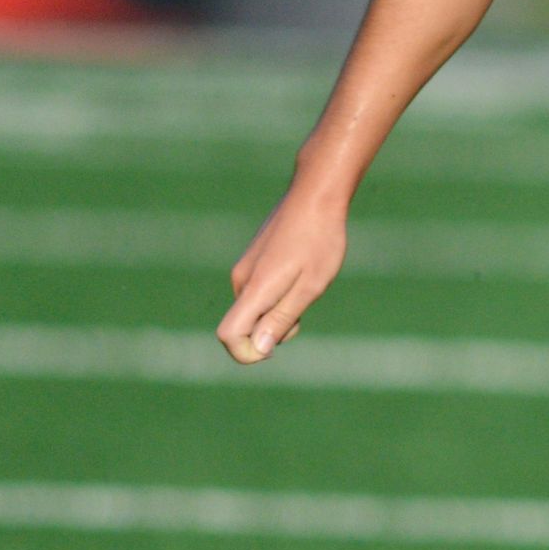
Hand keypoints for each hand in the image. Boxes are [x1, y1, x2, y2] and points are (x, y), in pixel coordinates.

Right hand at [217, 187, 350, 361]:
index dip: (246, 353)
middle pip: (244, 326)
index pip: (229, 334)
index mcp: (254, 288)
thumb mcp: (310, 286)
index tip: (276, 349)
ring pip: (255, 310)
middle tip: (304, 305)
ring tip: (308, 284)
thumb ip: (282, 318)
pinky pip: (260, 294)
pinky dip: (279, 297)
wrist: (316, 196)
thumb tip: (257, 349)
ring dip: (279, 312)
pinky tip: (302, 274)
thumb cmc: (320, 241)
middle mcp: (241, 280)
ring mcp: (245, 270)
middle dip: (272, 331)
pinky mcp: (253, 262)